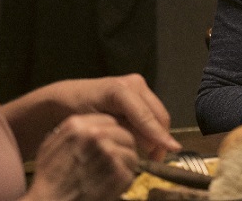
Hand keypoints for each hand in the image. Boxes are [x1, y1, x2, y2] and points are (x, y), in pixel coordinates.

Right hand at [27, 113, 137, 200]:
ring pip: (130, 153)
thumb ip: (70, 133)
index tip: (109, 144)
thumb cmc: (48, 181)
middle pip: (124, 134)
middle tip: (115, 162)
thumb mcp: (50, 147)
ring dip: (125, 165)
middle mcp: (95, 135)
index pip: (109, 121)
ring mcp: (108, 153)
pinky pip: (130, 172)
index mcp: (78, 126)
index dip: (110, 134)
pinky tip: (112, 187)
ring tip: (113, 176)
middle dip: (121, 148)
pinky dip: (124, 181)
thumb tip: (87, 127)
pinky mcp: (118, 173)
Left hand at [50, 74, 180, 160]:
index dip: (159, 135)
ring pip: (158, 114)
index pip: (146, 116)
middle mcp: (134, 83)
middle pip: (159, 115)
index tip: (173, 149)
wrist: (68, 97)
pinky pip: (152, 112)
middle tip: (154, 158)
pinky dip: (150, 127)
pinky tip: (139, 137)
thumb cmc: (77, 112)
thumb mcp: (98, 125)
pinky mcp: (140, 90)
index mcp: (120, 90)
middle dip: (160, 137)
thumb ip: (125, 132)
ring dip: (155, 133)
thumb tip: (150, 144)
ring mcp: (138, 84)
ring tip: (143, 149)